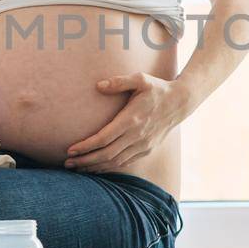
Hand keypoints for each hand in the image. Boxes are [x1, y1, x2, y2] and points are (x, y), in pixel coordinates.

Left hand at [64, 72, 188, 172]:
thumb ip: (119, 82)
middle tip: (67, 163)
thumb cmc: (157, 89)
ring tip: (77, 168)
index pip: (104, 138)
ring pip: (115, 162)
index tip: (70, 149)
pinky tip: (96, 168)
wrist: (180, 103)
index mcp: (132, 119)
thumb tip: (98, 86)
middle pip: (106, 154)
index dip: (86, 146)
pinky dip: (108, 168)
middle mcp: (137, 136)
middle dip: (85, 161)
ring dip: (95, 167)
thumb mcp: (140, 79)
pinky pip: (124, 163)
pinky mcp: (146, 150)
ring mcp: (143, 145)